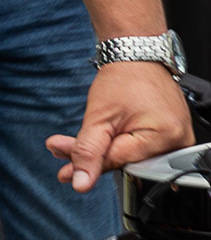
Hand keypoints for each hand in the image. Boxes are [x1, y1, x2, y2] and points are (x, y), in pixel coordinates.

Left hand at [48, 59, 194, 192]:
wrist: (137, 57)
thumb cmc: (124, 79)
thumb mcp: (99, 117)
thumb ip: (87, 151)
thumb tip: (80, 182)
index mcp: (163, 138)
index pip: (118, 163)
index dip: (88, 166)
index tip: (63, 172)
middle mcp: (176, 143)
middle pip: (126, 164)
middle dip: (94, 159)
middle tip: (63, 153)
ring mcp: (177, 141)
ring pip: (132, 159)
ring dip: (103, 153)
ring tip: (75, 145)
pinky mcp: (171, 137)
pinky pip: (141, 151)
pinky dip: (117, 146)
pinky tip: (99, 142)